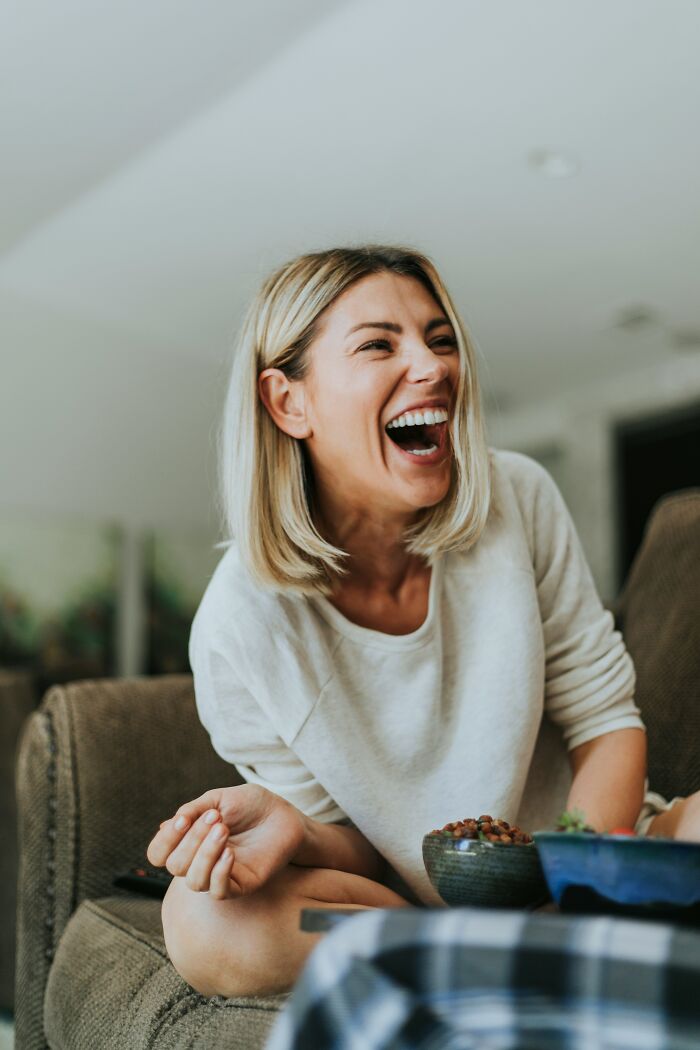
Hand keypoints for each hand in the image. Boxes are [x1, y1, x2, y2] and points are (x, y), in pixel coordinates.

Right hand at [147, 784, 306, 898]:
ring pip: (194, 881)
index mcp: (190, 842)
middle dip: (192, 839)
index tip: (183, 819)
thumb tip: (166, 825)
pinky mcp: (241, 885)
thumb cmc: (251, 806)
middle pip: (175, 866)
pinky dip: (220, 873)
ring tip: (224, 829)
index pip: (159, 854)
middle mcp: (200, 862)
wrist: (284, 813)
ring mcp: (219, 876)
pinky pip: (219, 892)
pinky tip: (230, 853)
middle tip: (216, 818)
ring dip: (205, 854)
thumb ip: (192, 810)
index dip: (165, 840)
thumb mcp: (218, 800)